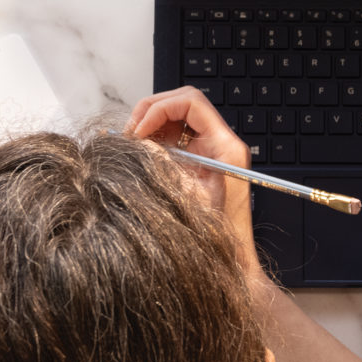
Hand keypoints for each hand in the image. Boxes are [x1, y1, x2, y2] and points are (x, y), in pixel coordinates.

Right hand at [125, 87, 263, 283]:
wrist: (233, 260)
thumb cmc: (216, 235)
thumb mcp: (184, 197)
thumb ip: (163, 165)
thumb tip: (139, 141)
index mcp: (225, 146)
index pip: (191, 102)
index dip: (159, 109)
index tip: (137, 131)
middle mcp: (221, 143)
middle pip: (183, 104)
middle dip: (150, 112)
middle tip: (128, 135)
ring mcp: (212, 151)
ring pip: (177, 119)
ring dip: (150, 125)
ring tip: (130, 145)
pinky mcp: (202, 161)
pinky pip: (176, 138)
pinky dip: (154, 140)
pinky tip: (139, 154)